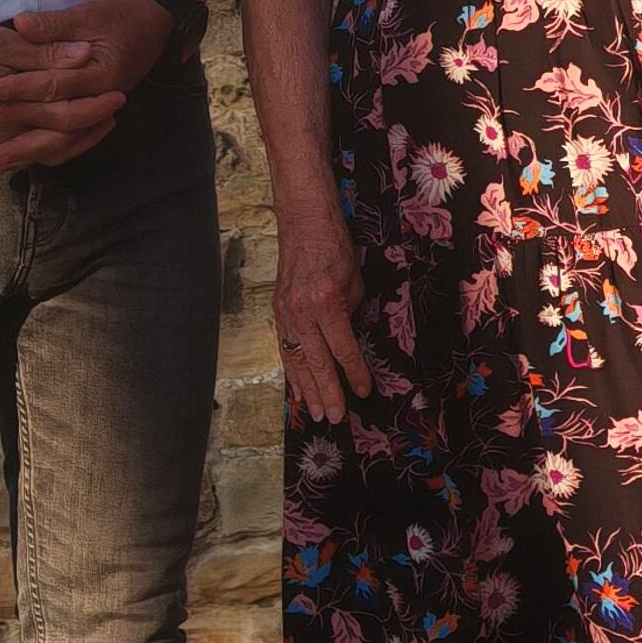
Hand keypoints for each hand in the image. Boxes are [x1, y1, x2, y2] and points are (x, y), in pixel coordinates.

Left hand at [0, 0, 173, 176]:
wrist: (153, 24)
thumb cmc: (120, 16)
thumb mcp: (88, 14)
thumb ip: (53, 24)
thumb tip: (20, 23)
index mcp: (102, 75)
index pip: (56, 86)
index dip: (21, 87)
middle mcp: (102, 100)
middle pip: (58, 132)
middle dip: (19, 148)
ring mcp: (99, 111)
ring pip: (63, 144)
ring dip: (28, 156)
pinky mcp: (92, 115)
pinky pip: (69, 142)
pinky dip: (44, 150)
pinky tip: (19, 156)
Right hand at [272, 204, 372, 414]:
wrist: (304, 224)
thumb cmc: (336, 249)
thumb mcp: (355, 282)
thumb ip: (350, 314)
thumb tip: (348, 343)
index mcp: (327, 302)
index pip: (343, 348)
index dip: (353, 373)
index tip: (363, 392)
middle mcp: (302, 311)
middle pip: (316, 362)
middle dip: (327, 393)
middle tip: (334, 418)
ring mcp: (286, 313)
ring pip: (296, 360)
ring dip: (306, 390)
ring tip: (315, 413)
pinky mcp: (278, 312)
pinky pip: (285, 349)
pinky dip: (292, 372)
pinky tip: (298, 389)